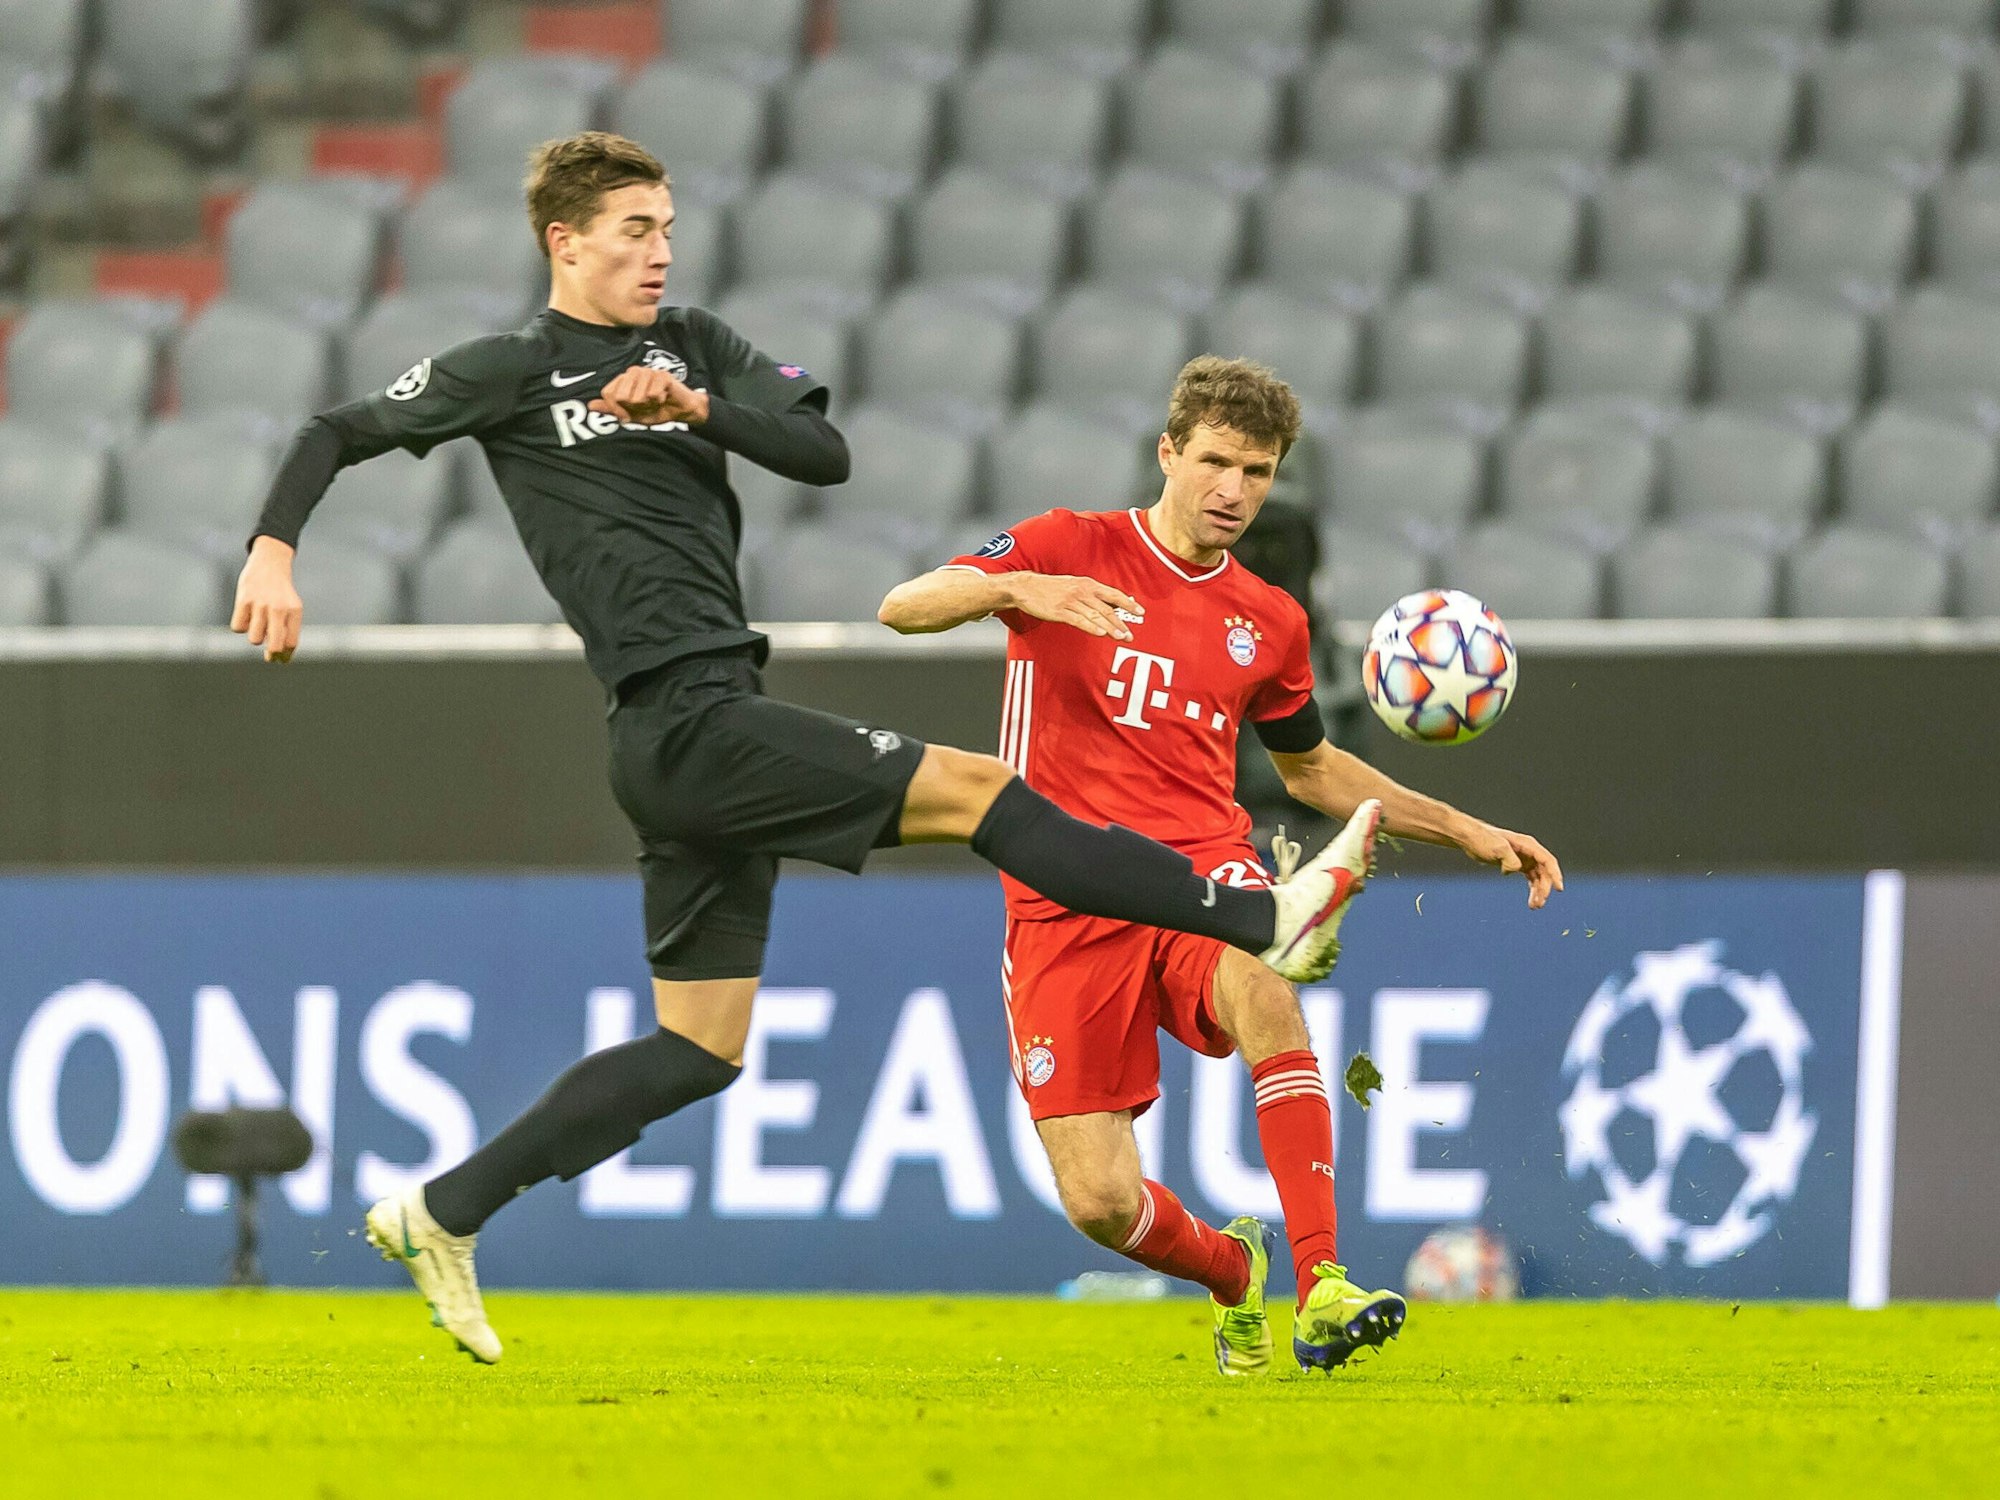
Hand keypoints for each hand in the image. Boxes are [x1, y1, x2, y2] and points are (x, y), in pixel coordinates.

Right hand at [231, 537, 302, 662]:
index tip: (277, 652)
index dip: (283, 653)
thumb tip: (277, 659)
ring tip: (257, 623)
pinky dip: (240, 626)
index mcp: (295, 611)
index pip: (291, 643)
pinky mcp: (243, 600)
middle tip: (267, 647)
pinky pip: (238, 628)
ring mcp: (261, 604)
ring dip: (254, 636)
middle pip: (274, 645)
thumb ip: (287, 631)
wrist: (269, 563)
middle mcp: (279, 608)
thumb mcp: (291, 608)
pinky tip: (246, 614)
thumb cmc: (280, 593)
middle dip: (270, 652)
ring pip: (254, 639)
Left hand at [589, 365, 708, 425]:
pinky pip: (653, 394)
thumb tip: (590, 405)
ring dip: (648, 405)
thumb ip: (612, 409)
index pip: (608, 394)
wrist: (680, 411)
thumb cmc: (656, 410)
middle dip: (634, 408)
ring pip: (638, 396)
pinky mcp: (662, 375)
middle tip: (646, 406)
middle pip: (622, 396)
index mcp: (623, 379)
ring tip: (655, 402)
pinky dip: (659, 401)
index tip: (629, 414)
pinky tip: (664, 397)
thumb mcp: (631, 414)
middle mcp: (633, 372)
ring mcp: (648, 371)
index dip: (618, 409)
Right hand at [1006, 573, 1143, 639]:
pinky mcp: (1059, 611)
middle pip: (1106, 608)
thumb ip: (1093, 594)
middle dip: (1120, 622)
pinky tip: (1100, 633)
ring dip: (1109, 627)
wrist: (1026, 587)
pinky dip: (1090, 627)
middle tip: (1131, 634)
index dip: (1128, 603)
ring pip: (1095, 615)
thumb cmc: (1052, 588)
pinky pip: (1078, 620)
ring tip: (1120, 637)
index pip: (1113, 594)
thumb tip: (1113, 603)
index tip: (1141, 612)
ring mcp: (1070, 601)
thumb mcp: (1075, 585)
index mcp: (1087, 584)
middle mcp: (1081, 591)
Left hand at [1458, 821, 1564, 909]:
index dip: (1555, 874)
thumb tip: (1516, 869)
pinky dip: (1532, 889)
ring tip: (1535, 906)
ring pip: (1538, 877)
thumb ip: (1510, 859)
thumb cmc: (1482, 839)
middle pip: (1544, 872)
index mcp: (1527, 845)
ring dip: (1538, 891)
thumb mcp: (1497, 848)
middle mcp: (1528, 852)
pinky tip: (1531, 900)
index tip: (1559, 888)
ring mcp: (1524, 858)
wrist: (1469, 839)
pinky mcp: (1516, 864)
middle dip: (1544, 888)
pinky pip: (1530, 878)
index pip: (1547, 860)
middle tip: (1540, 902)